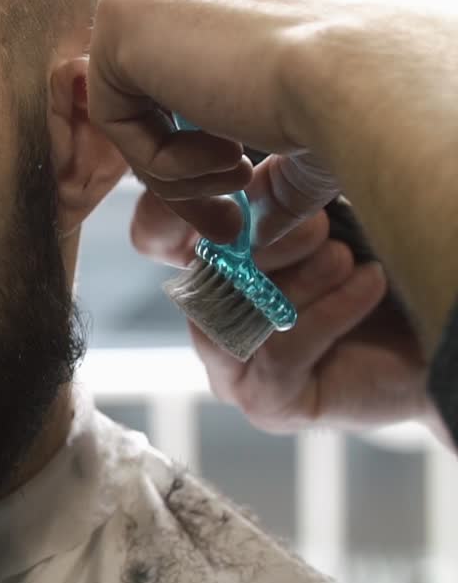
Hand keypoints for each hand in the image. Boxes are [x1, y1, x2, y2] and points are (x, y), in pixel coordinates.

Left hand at [88, 0, 343, 245]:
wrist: (360, 77)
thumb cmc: (350, 92)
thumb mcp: (296, 125)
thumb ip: (266, 168)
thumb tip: (254, 228)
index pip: (170, 67)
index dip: (195, 140)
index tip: (239, 185)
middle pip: (145, 95)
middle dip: (183, 169)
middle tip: (229, 220)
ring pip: (129, 114)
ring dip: (182, 172)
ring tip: (241, 174)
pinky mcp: (119, 17)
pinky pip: (115, 121)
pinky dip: (164, 162)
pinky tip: (226, 150)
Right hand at [132, 187, 438, 436]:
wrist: (441, 337)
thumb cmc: (379, 271)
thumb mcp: (320, 220)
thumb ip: (276, 200)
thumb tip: (251, 181)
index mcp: (210, 265)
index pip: (153, 234)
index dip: (170, 208)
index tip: (233, 185)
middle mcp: (209, 314)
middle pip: (200, 272)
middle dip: (264, 242)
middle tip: (320, 224)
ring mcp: (229, 364)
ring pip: (234, 315)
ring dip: (300, 281)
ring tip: (350, 260)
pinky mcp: (263, 401)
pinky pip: (279, 352)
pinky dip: (330, 311)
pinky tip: (369, 284)